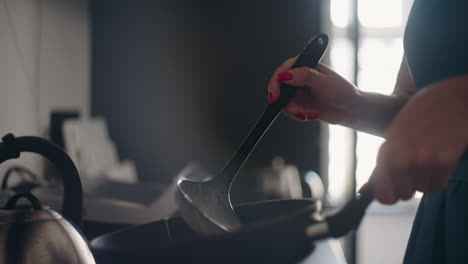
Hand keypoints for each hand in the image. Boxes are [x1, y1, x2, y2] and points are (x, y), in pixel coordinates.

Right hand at [268, 57, 357, 123]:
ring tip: (306, 113)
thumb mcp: (324, 82)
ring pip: (283, 100)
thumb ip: (305, 76)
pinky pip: (289, 111)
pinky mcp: (299, 104)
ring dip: (293, 110)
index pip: (284, 69)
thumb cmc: (342, 91)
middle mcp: (299, 77)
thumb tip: (286, 75)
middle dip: (281, 98)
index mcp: (305, 65)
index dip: (276, 80)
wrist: (350, 110)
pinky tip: (311, 115)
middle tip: (284, 106)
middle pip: (278, 85)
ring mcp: (298, 91)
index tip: (275, 92)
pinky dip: (297, 115)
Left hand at [366, 76, 467, 203]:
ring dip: (424, 180)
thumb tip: (362, 193)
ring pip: (421, 190)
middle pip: (403, 195)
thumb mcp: (394, 136)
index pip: (382, 194)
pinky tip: (439, 157)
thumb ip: (380, 166)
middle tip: (412, 167)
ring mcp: (425, 159)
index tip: (391, 192)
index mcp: (386, 149)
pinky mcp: (446, 160)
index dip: (386, 197)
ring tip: (427, 156)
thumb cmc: (421, 115)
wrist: (453, 97)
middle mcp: (402, 157)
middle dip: (407, 186)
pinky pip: (438, 185)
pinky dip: (439, 177)